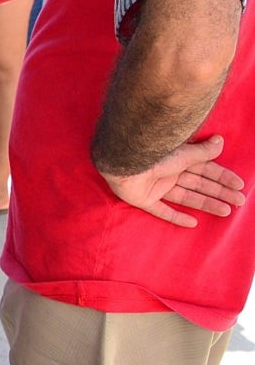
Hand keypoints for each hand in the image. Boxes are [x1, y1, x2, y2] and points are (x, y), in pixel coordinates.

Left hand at [99, 135, 245, 227]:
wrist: (123, 162)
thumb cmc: (153, 154)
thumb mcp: (182, 154)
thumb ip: (202, 152)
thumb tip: (220, 141)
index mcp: (176, 160)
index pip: (205, 169)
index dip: (222, 177)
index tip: (240, 185)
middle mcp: (168, 173)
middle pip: (198, 184)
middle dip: (219, 192)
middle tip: (240, 202)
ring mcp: (155, 186)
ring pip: (186, 197)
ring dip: (206, 204)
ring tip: (226, 211)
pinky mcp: (143, 199)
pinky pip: (161, 211)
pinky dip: (175, 217)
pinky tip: (192, 223)